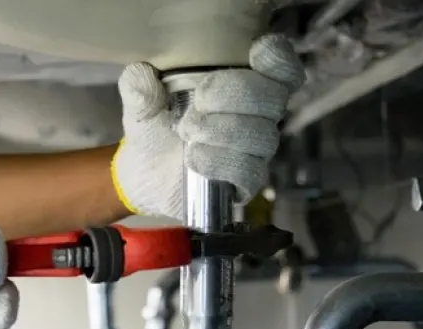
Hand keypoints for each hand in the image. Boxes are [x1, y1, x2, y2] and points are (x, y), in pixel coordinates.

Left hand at [112, 34, 305, 219]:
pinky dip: (220, 162)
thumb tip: (142, 75)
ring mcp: (256, 150)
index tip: (255, 53)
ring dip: (222, 131)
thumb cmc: (155, 128)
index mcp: (244, 83)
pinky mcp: (248, 181)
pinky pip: (250, 171)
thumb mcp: (141, 102)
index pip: (283, 70)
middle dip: (235, 94)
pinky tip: (194, 159)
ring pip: (262, 135)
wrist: (144, 173)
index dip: (278, 60)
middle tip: (198, 103)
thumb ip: (139, 84)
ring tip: (188, 133)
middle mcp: (258, 115)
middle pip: (274, 98)